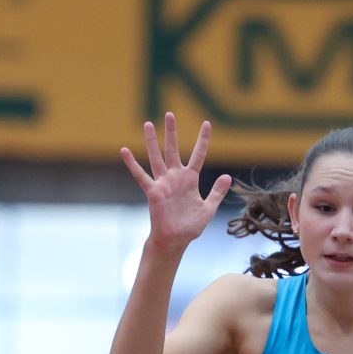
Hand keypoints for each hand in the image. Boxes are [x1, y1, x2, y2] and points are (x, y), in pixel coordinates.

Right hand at [119, 113, 232, 251]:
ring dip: (152, 141)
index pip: (198, 155)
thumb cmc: (191, 226)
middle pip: (173, 149)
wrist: (176, 240)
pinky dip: (132, 164)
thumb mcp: (208, 208)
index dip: (203, 140)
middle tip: (170, 114)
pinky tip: (124, 151)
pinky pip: (141, 175)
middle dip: (171, 132)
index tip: (206, 123)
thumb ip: (217, 192)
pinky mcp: (153, 192)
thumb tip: (228, 177)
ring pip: (156, 157)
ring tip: (148, 124)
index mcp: (190, 179)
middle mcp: (175, 177)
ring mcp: (163, 183)